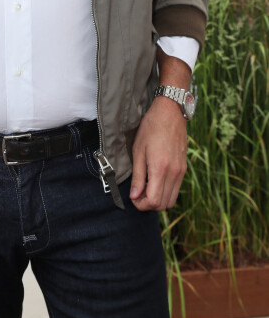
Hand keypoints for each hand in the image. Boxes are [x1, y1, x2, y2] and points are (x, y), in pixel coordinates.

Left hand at [129, 96, 186, 210]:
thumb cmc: (151, 128)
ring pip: (171, 200)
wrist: (170, 112)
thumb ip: (137, 176)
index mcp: (160, 169)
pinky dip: (165, 192)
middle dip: (149, 204)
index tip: (133, 197)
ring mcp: (181, 172)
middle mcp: (174, 173)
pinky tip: (155, 180)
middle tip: (138, 194)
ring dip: (158, 200)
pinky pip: (176, 189)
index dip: (141, 205)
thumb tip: (134, 196)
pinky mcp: (184, 169)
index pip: (154, 201)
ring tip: (146, 188)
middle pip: (163, 205)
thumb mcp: (138, 150)